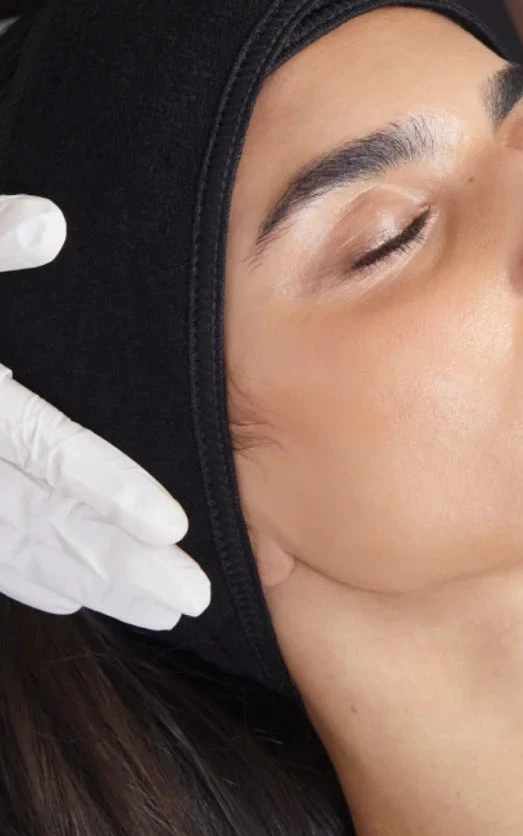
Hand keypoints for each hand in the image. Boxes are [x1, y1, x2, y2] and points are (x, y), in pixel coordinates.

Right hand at [0, 194, 208, 628]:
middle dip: (120, 566)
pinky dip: (24, 579)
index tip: (171, 527)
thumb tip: (49, 222)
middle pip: (44, 522)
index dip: (109, 490)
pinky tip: (68, 599)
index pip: (46, 450)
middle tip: (193, 599)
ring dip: (90, 585)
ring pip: (17, 551)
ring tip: (160, 613)